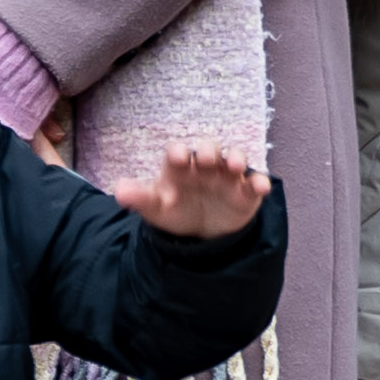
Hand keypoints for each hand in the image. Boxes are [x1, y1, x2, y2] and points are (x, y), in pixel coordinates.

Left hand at [117, 146, 271, 239]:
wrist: (199, 230)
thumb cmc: (174, 209)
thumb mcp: (156, 207)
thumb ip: (139, 198)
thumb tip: (118, 192)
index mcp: (180, 167)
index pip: (178, 152)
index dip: (179, 153)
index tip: (179, 158)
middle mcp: (205, 166)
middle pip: (209, 149)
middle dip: (210, 150)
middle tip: (208, 158)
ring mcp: (228, 177)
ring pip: (236, 159)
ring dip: (237, 159)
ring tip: (236, 165)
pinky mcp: (246, 192)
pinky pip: (256, 182)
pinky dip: (260, 182)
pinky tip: (260, 187)